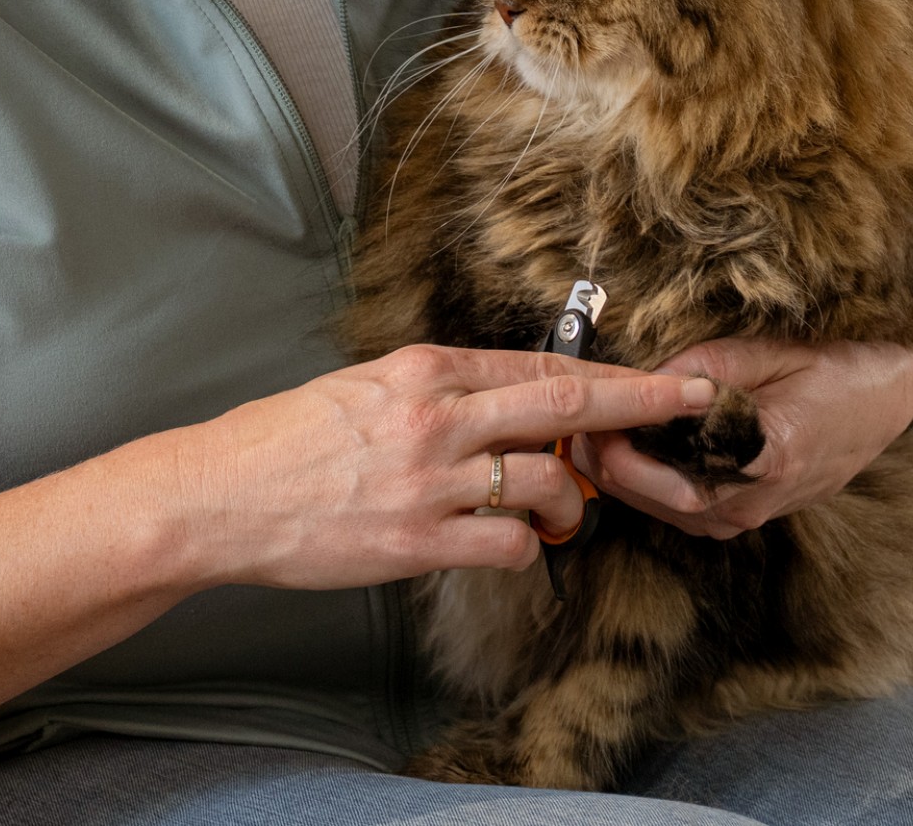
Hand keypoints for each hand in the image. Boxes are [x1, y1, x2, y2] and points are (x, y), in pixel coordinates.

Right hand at [176, 344, 717, 588]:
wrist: (220, 495)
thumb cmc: (289, 437)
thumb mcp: (367, 384)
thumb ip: (441, 385)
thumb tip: (507, 391)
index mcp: (427, 369)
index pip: (540, 366)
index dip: (609, 373)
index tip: (660, 375)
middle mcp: (439, 416)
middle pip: (565, 404)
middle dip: (640, 403)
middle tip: (691, 403)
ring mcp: (431, 480)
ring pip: (546, 481)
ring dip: (574, 501)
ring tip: (569, 513)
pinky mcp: (416, 541)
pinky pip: (506, 544)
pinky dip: (526, 546)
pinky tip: (518, 545)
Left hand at [573, 339, 912, 539]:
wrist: (889, 392)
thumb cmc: (836, 363)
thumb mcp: (765, 350)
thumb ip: (698, 368)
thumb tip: (633, 377)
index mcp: (761, 463)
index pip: (660, 466)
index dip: (613, 439)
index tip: (581, 407)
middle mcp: (749, 504)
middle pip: (649, 495)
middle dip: (604, 456)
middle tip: (568, 415)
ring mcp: (747, 518)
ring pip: (658, 507)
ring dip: (620, 471)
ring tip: (586, 424)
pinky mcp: (744, 514)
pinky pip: (679, 506)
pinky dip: (646, 480)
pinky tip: (627, 445)